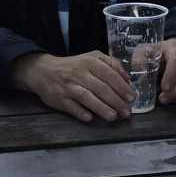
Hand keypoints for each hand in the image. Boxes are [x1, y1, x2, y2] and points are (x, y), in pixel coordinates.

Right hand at [15, 51, 133, 122]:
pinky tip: (90, 118)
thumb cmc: (73, 66)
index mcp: (89, 62)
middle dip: (116, 101)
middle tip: (127, 112)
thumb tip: (127, 79)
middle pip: (100, 88)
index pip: (109, 74)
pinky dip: (80, 112)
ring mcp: (68, 86)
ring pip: (86, 97)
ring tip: (113, 117)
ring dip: (101, 108)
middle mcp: (79, 73)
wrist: (43, 70)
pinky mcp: (59, 98)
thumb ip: (112, 64)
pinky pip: (71, 107)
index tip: (131, 97)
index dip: (121, 87)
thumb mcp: (92, 58)